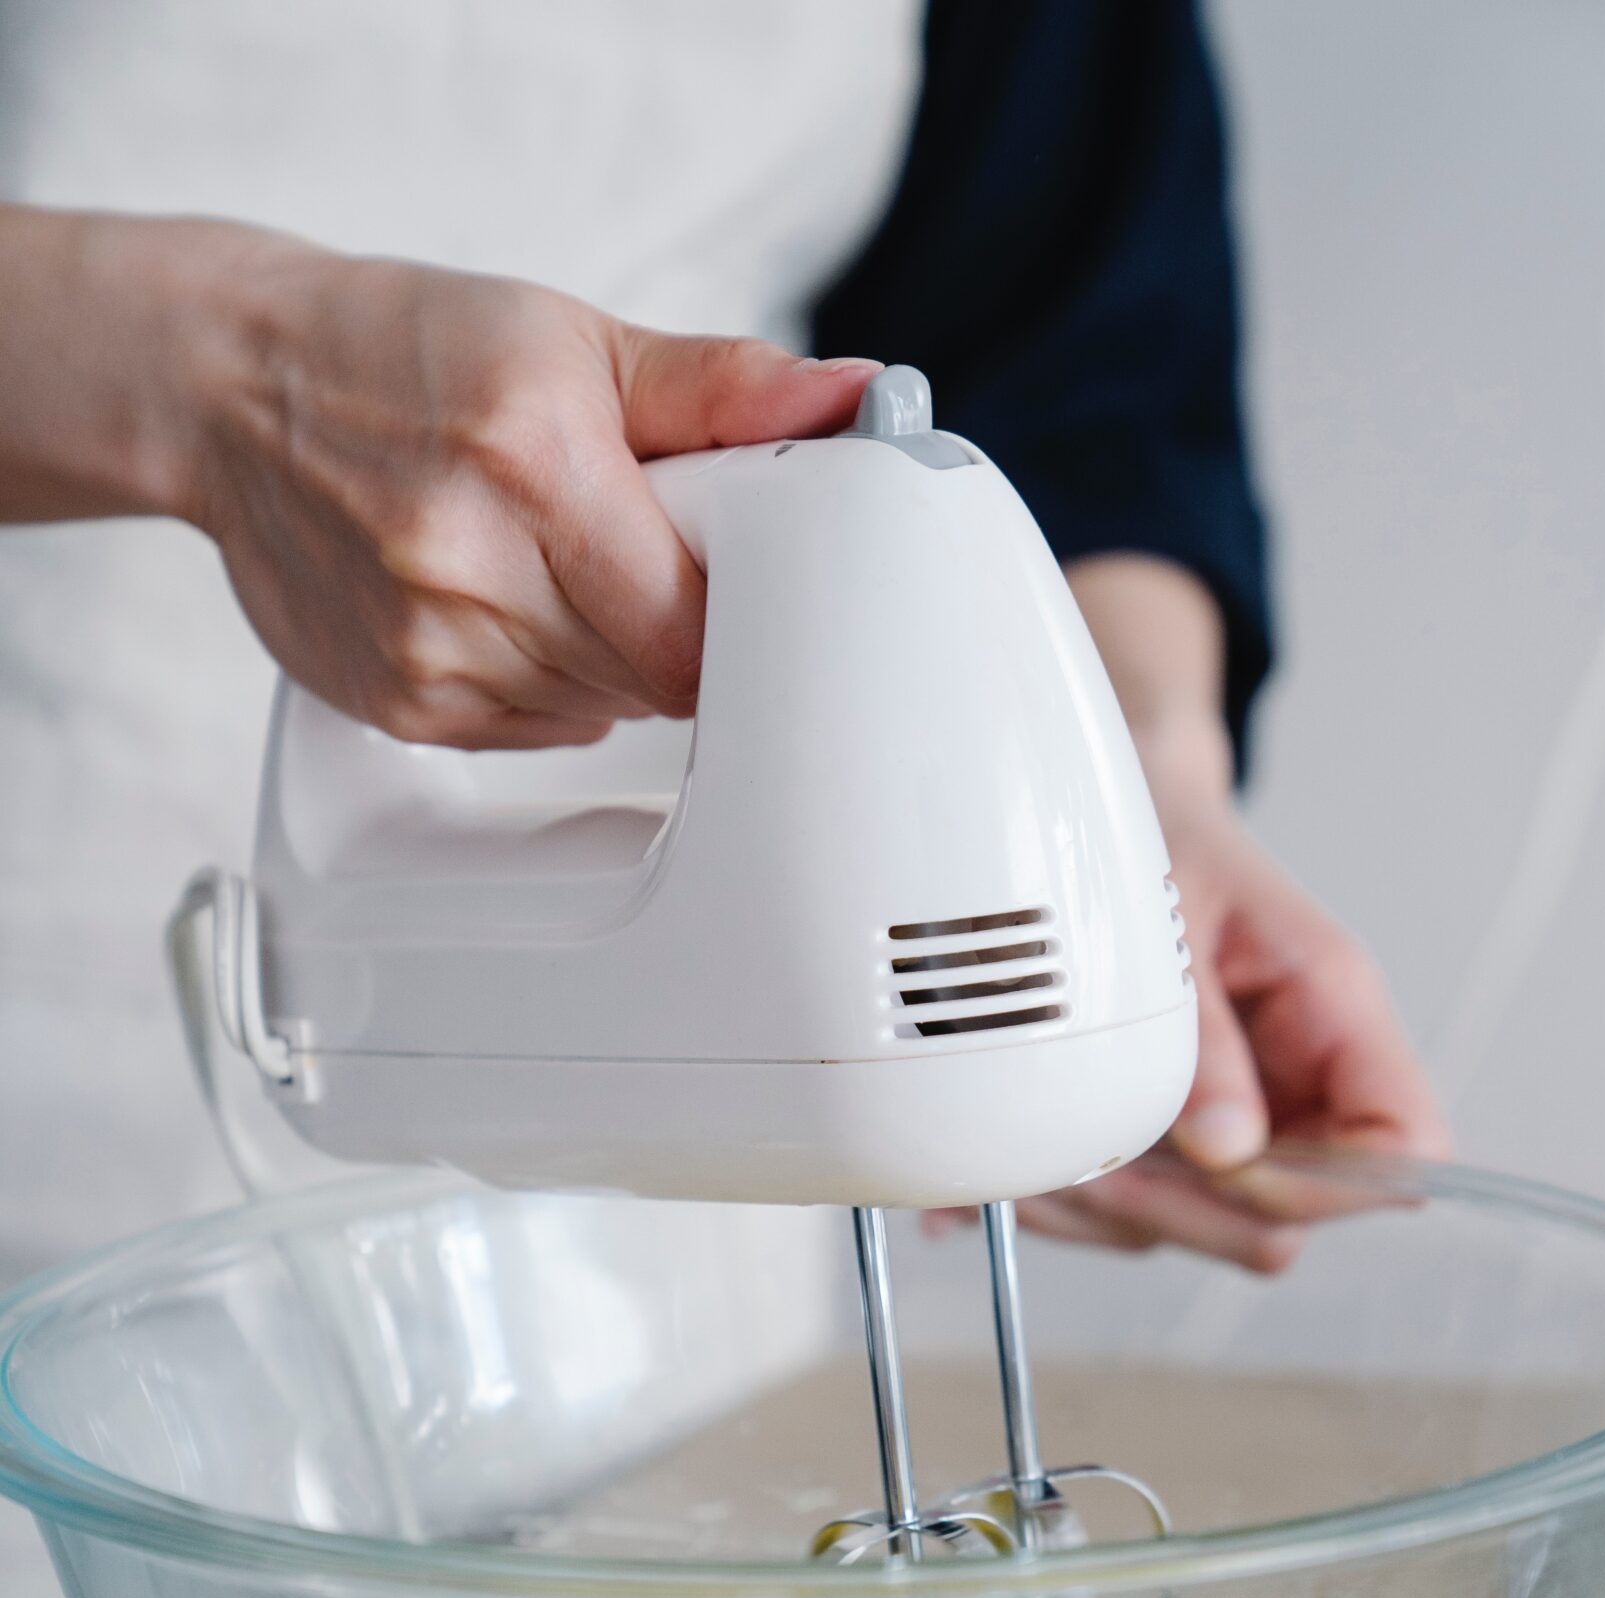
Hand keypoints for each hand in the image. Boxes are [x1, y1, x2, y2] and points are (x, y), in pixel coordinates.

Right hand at [184, 234, 877, 744]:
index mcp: (536, 461)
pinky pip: (535, 734)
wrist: (234, 392)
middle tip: (639, 555)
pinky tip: (509, 608)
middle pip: (654, 677)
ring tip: (558, 568)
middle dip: (674, 627)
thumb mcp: (574, 337)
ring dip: (612, 661)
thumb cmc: (405, 352)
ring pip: (600, 713)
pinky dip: (549, 687)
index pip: (695, 623)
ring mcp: (430, 650)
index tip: (734, 581)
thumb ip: (723, 386)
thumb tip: (851, 402)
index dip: (736, 616)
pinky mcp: (400, 707)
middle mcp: (473, 565)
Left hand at [979, 558, 1449, 1271]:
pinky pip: (1144, 1215)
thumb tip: (1226, 1148)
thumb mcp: (1171, 920)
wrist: (1119, 816)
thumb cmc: (1159, 841)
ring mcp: (1241, 1120)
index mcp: (1336, 1011)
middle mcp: (1299, 1081)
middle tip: (1101, 1170)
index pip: (1406, 1147)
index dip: (1331, 1187)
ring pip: (1208, 1228)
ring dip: (1117, 1210)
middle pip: (1295, 1215)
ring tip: (1042, 1161)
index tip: (1229, 1168)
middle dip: (1193, 1211)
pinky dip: (1079, 1205)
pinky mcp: (1179, 1142)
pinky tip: (1030, 1164)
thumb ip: (1203, 1041)